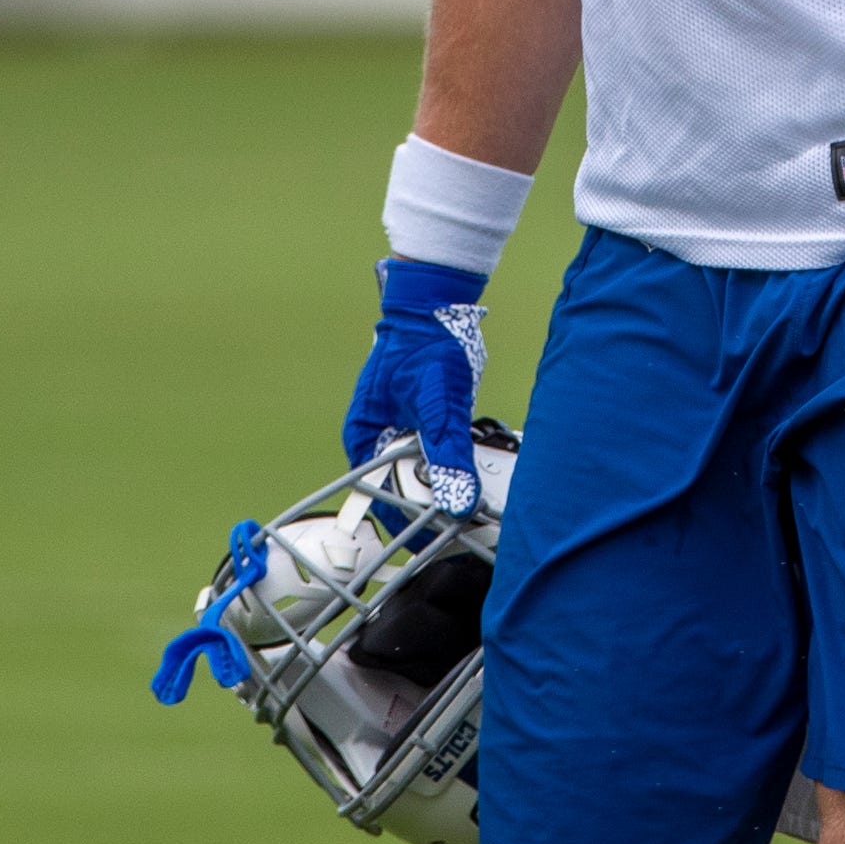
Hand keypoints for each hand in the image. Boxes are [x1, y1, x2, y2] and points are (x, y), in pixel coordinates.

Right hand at [343, 257, 489, 513]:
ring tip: (479, 502)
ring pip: (424, 473)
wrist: (436, 303)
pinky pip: (440, 452)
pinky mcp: (425, 420)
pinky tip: (479, 467)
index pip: (381, 500)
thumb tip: (458, 503)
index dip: (411, 525)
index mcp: (365, 439)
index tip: (443, 540)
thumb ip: (448, 454)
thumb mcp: (439, 406)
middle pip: (404, 490)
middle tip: (470, 525)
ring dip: (449, 486)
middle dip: (435, 508)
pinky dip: (457, 462)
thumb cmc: (425, 346)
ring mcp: (402, 429)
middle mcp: (379, 438)